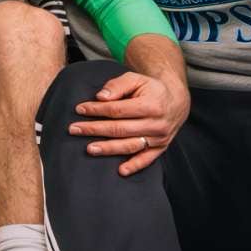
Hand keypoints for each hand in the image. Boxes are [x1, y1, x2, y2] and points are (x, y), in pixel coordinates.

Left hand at [70, 69, 190, 175]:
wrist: (176, 101)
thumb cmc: (150, 89)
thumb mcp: (136, 79)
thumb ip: (117, 86)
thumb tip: (100, 97)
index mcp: (151, 105)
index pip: (118, 110)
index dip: (97, 110)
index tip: (79, 109)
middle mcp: (157, 124)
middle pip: (120, 129)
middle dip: (95, 129)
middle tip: (74, 129)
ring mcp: (159, 138)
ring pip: (130, 145)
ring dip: (109, 149)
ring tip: (89, 149)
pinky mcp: (161, 147)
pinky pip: (147, 159)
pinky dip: (135, 166)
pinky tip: (121, 171)